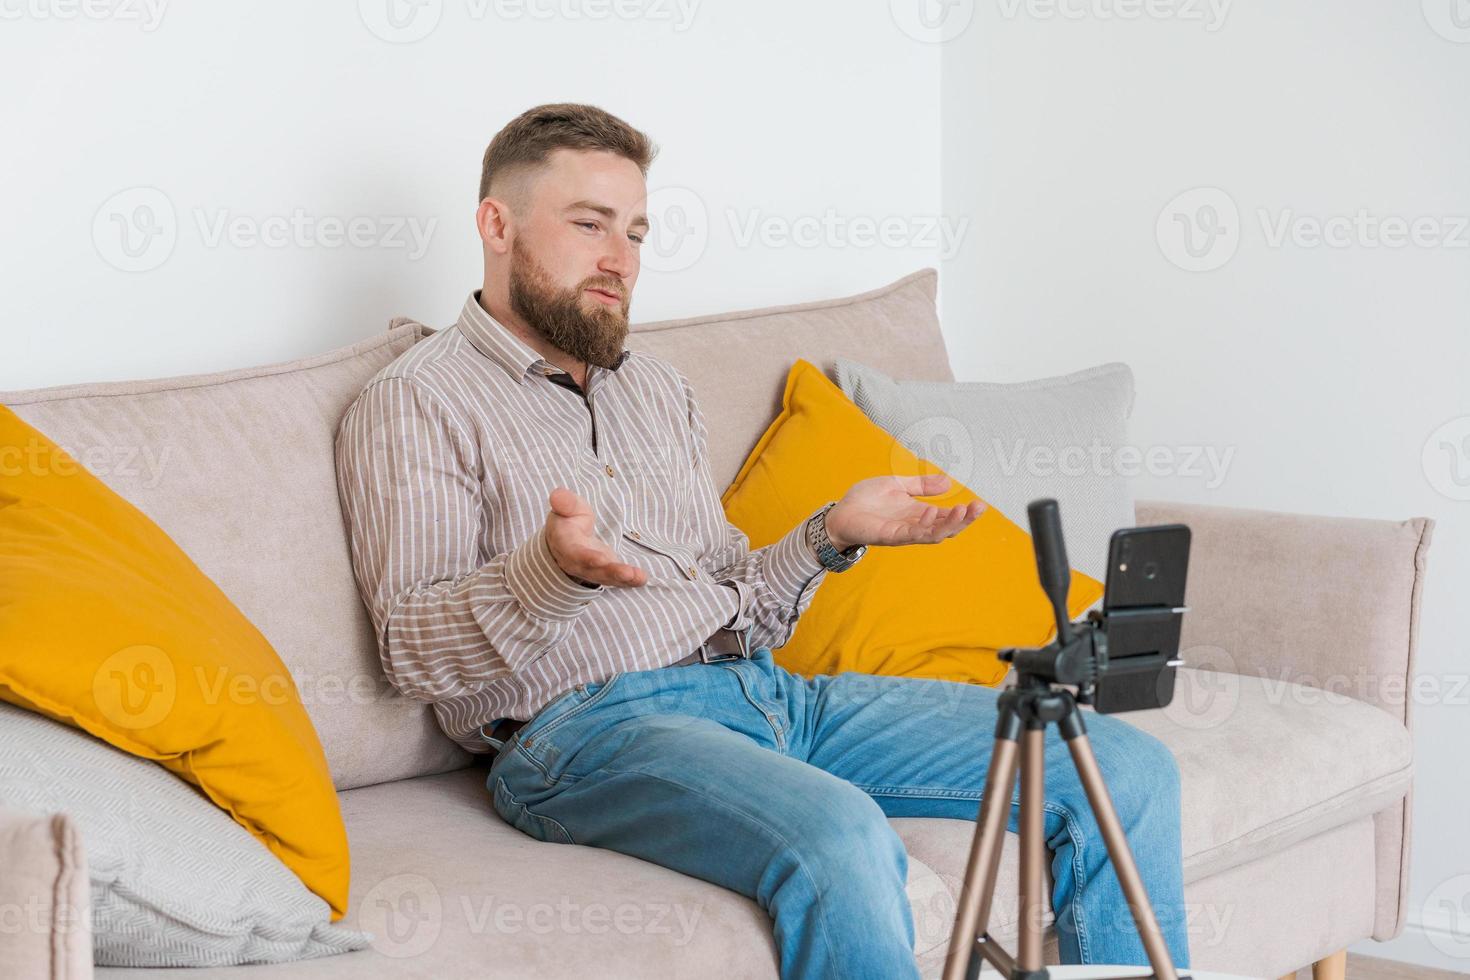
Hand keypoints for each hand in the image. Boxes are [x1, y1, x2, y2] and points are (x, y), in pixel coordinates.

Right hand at [544, 487, 647, 587]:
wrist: (565, 540)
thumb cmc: (568, 519)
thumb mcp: (566, 507)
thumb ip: (565, 502)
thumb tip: (557, 495)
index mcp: (565, 543)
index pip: (575, 552)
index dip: (587, 558)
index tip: (601, 559)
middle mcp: (577, 562)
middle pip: (593, 570)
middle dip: (610, 572)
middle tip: (627, 573)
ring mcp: (593, 570)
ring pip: (606, 577)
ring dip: (622, 579)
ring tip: (637, 576)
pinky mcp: (606, 572)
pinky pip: (617, 579)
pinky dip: (631, 581)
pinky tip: (642, 579)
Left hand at [824, 474, 984, 550]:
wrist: (840, 512)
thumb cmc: (866, 500)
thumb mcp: (898, 484)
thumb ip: (921, 485)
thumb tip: (948, 481)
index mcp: (919, 513)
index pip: (947, 516)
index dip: (964, 512)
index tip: (979, 504)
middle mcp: (915, 525)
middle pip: (946, 528)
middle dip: (964, 520)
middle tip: (979, 508)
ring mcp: (904, 532)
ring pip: (933, 535)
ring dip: (949, 525)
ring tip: (962, 511)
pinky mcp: (890, 536)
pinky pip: (911, 534)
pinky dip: (923, 526)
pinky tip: (930, 513)